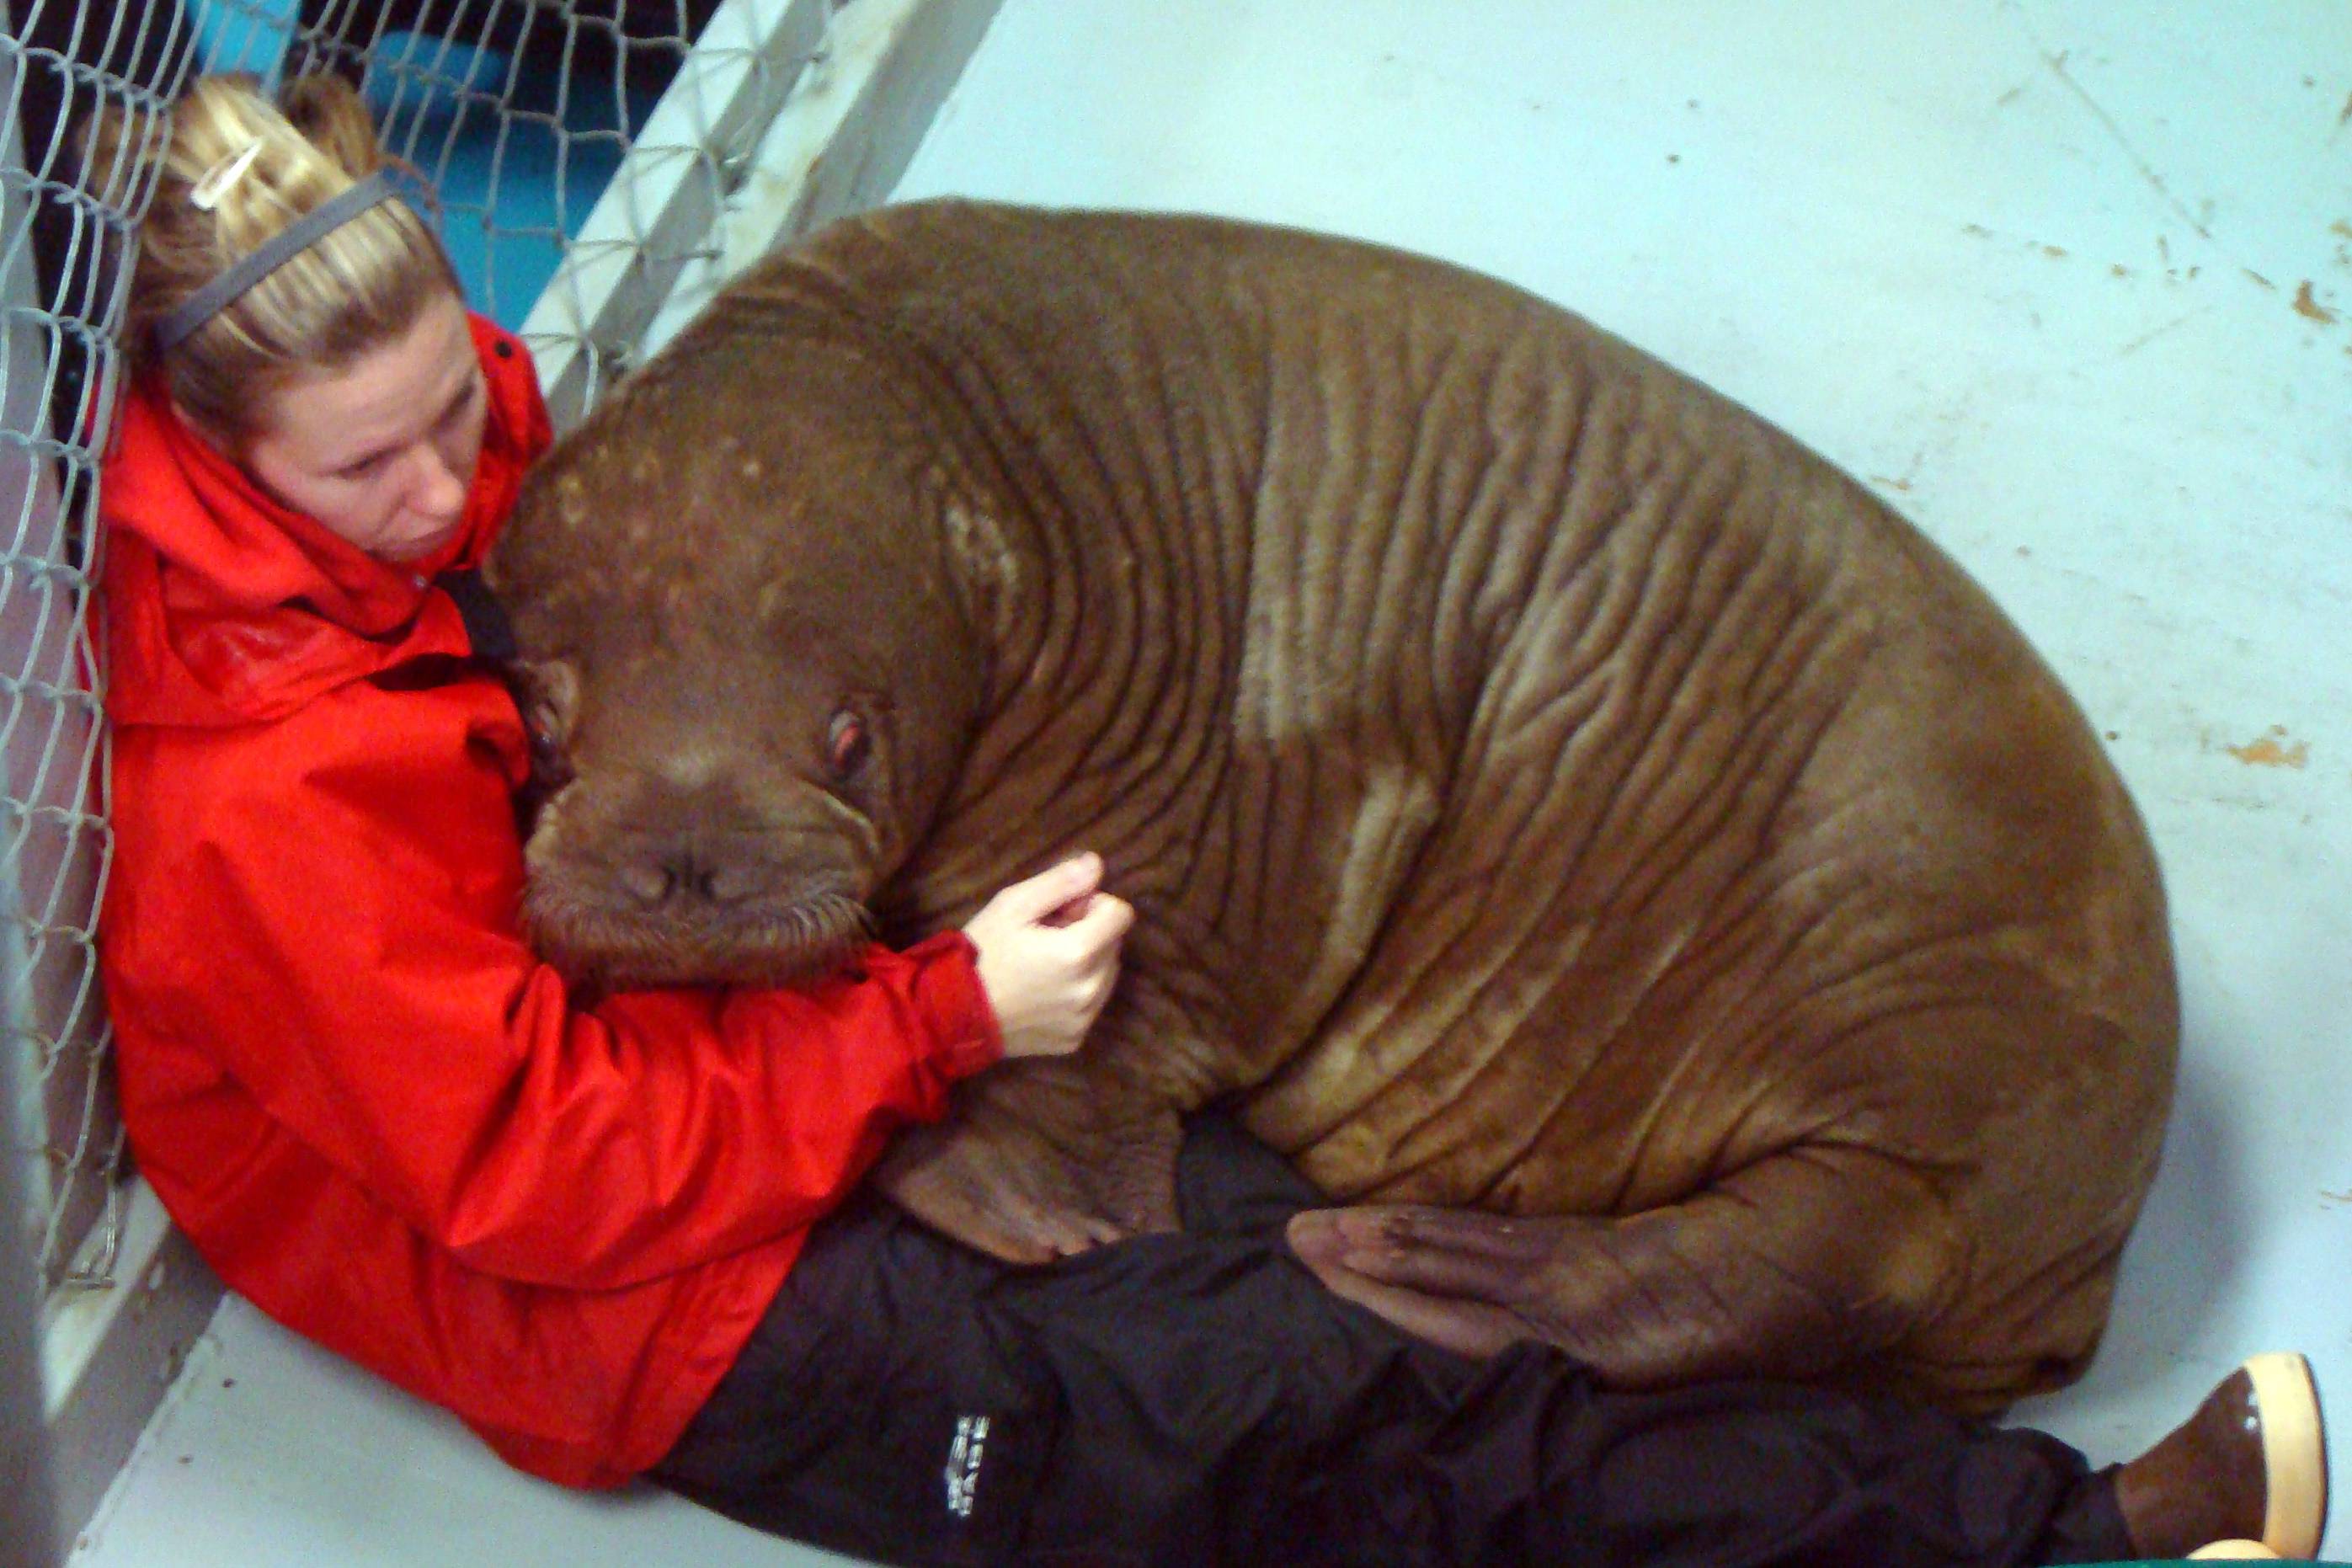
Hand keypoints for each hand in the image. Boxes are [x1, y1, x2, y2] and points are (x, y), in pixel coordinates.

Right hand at [963, 853, 1133, 1059]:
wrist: (951, 1014)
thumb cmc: (982, 952)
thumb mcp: (1013, 905)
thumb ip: (1061, 882)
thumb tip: (1096, 864)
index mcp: (1079, 952)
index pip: (1121, 914)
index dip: (1093, 905)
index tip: (1063, 912)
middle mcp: (1090, 989)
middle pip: (1114, 944)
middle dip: (1089, 934)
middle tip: (1046, 938)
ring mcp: (1084, 1019)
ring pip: (1106, 975)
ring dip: (1087, 964)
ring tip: (1043, 966)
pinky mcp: (1074, 1039)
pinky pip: (1090, 1005)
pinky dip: (1075, 994)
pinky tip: (1041, 992)